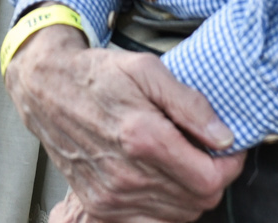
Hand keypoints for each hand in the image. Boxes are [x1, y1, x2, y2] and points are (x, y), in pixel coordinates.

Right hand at [4, 25, 244, 222]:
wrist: (47, 90)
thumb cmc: (97, 76)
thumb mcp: (148, 70)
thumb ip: (190, 105)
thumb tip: (224, 137)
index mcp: (143, 138)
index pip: (210, 179)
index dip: (230, 165)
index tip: (228, 147)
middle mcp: (127, 175)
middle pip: (198, 201)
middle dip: (212, 176)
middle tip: (204, 149)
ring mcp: (112, 196)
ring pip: (180, 215)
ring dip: (190, 191)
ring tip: (180, 159)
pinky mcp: (101, 206)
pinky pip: (152, 221)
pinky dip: (166, 204)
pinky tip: (160, 176)